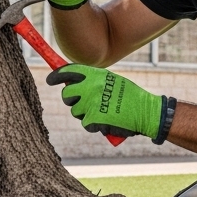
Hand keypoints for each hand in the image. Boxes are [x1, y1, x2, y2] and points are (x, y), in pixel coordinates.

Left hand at [46, 64, 164, 137]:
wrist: (146, 112)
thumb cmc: (132, 97)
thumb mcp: (113, 81)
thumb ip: (94, 81)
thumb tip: (74, 83)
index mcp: (96, 75)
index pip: (69, 71)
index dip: (56, 76)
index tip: (50, 80)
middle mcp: (91, 87)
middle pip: (67, 94)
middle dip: (71, 100)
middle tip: (81, 102)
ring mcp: (91, 103)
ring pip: (75, 111)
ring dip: (84, 113)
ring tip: (101, 112)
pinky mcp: (93, 119)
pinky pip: (86, 123)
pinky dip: (94, 125)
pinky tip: (106, 121)